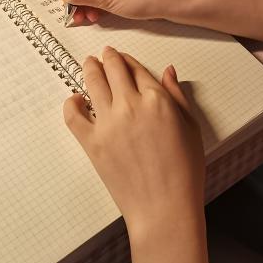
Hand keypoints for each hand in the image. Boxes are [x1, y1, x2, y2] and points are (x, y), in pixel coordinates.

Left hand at [64, 48, 204, 239]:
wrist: (164, 208)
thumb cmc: (183, 173)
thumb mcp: (191, 128)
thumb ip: (177, 95)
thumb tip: (168, 71)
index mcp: (157, 100)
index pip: (137, 69)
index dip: (128, 60)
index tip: (123, 57)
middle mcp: (130, 105)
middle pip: (113, 69)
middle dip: (108, 57)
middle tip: (104, 54)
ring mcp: (108, 123)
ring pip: (92, 83)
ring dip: (89, 68)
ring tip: (89, 64)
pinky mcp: (92, 142)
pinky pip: (73, 115)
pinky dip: (71, 103)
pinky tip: (75, 99)